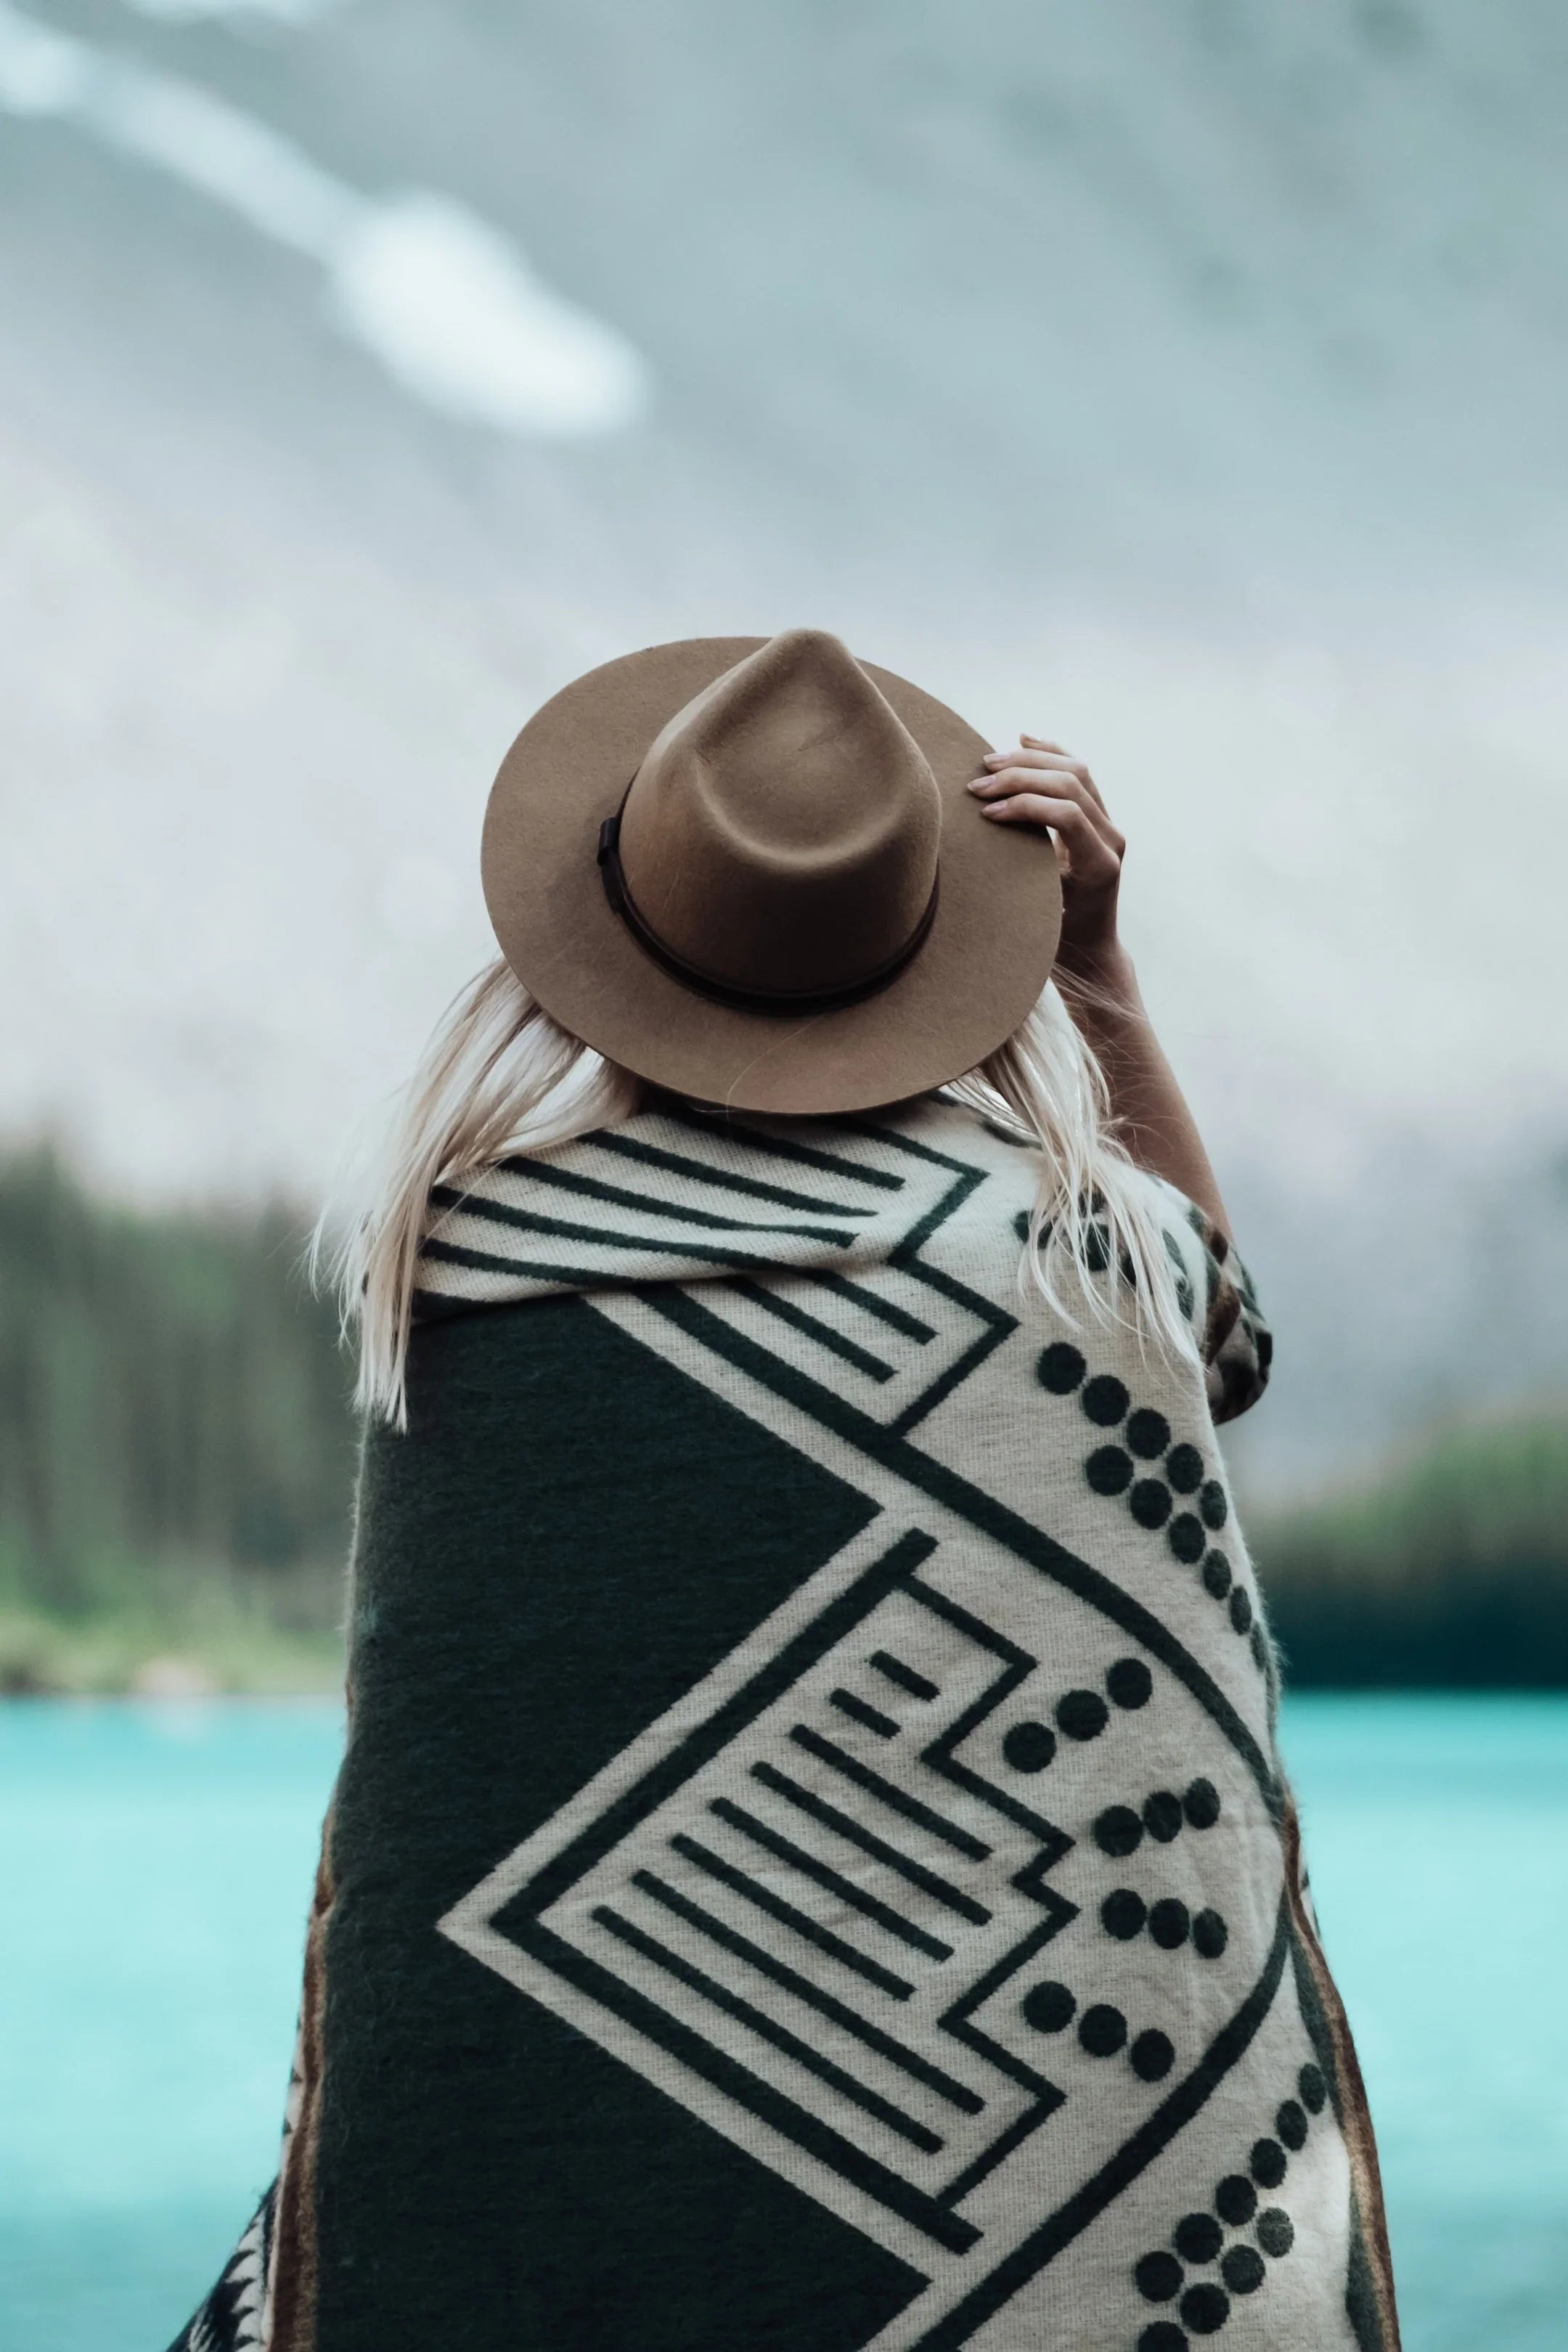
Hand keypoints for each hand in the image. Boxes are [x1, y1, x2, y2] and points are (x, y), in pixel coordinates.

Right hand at [967, 735, 1126, 985]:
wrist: (1091, 949)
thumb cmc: (1058, 940)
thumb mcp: (1039, 914)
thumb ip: (1023, 876)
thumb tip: (980, 838)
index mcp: (1099, 864)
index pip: (1066, 813)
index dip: (1023, 804)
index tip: (987, 813)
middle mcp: (1111, 839)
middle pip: (1071, 782)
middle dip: (1021, 775)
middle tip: (978, 784)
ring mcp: (1109, 825)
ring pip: (1077, 770)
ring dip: (1031, 759)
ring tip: (990, 762)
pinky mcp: (1099, 818)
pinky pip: (1079, 773)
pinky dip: (1050, 752)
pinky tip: (1024, 738)